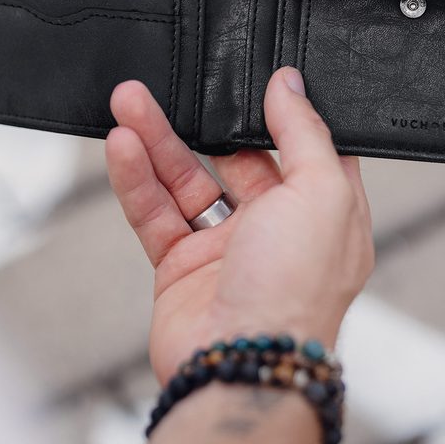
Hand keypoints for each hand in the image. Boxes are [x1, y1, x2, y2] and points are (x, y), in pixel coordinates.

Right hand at [105, 67, 373, 383]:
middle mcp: (277, 227)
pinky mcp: (182, 267)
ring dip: (156, 140)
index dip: (274, 110)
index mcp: (322, 210)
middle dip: (199, 121)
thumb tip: (290, 83)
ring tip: (126, 100)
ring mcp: (227, 247)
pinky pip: (155, 212)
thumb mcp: (322, 193)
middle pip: (233, 156)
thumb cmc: (297, 291)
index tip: (248, 75)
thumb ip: (304, 132)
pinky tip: (122, 145)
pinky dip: (136, 179)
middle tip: (167, 84)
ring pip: (186, 178)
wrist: (241, 368)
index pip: (300, 145)